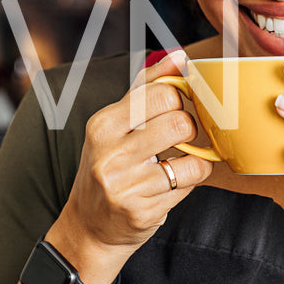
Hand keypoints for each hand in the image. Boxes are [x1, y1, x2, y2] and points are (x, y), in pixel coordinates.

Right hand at [54, 52, 213, 258]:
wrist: (88, 227)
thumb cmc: (108, 167)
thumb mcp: (115, 125)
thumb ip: (146, 88)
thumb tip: (180, 57)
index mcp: (103, 124)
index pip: (162, 93)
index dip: (180, 99)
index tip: (176, 109)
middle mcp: (110, 153)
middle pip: (181, 122)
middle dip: (189, 129)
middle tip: (180, 137)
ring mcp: (125, 185)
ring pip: (193, 157)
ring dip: (195, 158)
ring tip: (179, 161)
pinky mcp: (143, 211)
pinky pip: (190, 185)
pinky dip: (191, 181)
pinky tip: (174, 182)